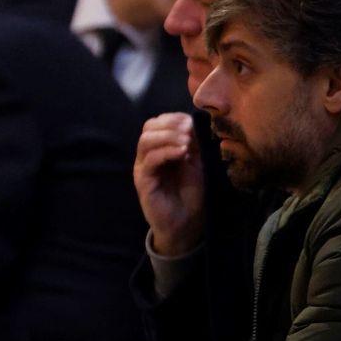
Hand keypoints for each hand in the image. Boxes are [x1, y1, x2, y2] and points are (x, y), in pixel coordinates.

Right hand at [133, 113, 205, 255]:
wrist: (187, 222)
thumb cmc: (191, 192)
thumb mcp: (197, 162)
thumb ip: (194, 143)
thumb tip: (193, 122)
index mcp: (160, 147)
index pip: (159, 122)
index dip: (175, 118)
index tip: (193, 123)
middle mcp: (148, 155)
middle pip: (149, 126)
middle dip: (171, 124)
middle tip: (189, 131)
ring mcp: (143, 167)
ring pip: (146, 140)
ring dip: (168, 136)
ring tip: (186, 143)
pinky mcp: (143, 181)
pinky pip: (149, 160)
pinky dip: (166, 152)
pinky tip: (182, 153)